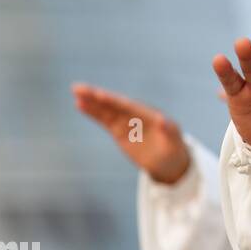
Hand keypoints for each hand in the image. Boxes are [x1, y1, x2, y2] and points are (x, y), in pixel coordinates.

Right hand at [72, 84, 191, 183]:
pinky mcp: (119, 130)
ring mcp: (126, 122)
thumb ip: (169, 131)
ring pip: (106, 110)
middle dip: (97, 96)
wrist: (169, 161)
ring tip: (75, 92)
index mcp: (148, 115)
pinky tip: (79, 105)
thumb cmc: (174, 150)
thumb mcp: (174, 142)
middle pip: (113, 104)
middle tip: (78, 88)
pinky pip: (103, 119)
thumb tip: (163, 120)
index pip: (128, 106)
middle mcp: (136, 115)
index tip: (100, 95)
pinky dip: (92, 112)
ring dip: (91, 102)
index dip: (114, 101)